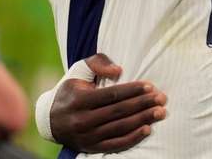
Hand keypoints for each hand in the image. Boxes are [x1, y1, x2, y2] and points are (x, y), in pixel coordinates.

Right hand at [50, 54, 166, 152]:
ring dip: (143, 120)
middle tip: (162, 98)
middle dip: (143, 104)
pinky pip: (115, 144)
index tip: (150, 86)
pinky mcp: (91, 148)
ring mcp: (87, 136)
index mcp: (79, 100)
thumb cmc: (71, 90)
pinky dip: (132, 138)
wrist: (50, 120)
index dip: (133, 90)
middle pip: (119, 111)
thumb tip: (118, 70)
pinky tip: (147, 129)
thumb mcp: (78, 71)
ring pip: (120, 128)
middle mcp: (82, 120)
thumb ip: (98, 63)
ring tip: (160, 112)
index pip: (112, 95)